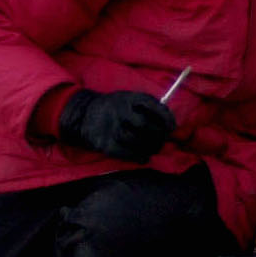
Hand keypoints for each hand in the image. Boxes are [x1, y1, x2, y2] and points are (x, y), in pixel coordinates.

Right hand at [58, 89, 175, 162]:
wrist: (83, 115)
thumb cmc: (114, 108)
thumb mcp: (129, 99)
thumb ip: (148, 106)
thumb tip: (171, 122)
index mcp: (127, 98)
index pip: (151, 105)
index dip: (165, 117)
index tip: (172, 126)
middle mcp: (119, 112)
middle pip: (144, 125)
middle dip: (158, 135)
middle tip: (163, 139)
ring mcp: (111, 128)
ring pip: (136, 140)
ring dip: (150, 147)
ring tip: (154, 149)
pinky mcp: (105, 144)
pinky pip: (126, 153)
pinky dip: (139, 157)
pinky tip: (144, 157)